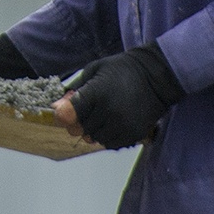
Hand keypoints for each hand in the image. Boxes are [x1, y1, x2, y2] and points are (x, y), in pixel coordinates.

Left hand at [57, 47, 182, 150]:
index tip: (65, 111)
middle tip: (87, 110)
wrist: (156, 76)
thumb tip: (57, 107)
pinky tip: (112, 123)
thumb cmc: (123, 69)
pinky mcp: (133, 134)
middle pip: (80, 128)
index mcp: (97, 93)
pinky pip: (110, 144)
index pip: (69, 114)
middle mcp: (108, 111)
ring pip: (94, 138)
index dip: (63, 115)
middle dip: (79, 121)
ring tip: (102, 115)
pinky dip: (107, 136)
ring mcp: (121, 125)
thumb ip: (76, 88)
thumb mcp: (95, 69)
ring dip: (93, 130)